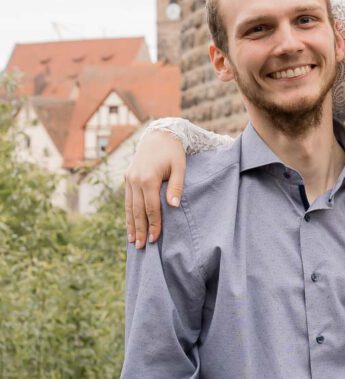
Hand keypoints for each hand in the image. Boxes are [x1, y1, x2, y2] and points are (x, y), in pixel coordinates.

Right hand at [124, 130, 185, 248]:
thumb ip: (177, 186)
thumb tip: (173, 206)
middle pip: (137, 211)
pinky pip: (127, 200)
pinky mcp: (127, 178)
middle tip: (141, 247)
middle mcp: (135, 180)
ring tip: (133, 241)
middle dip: (140, 230)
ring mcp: (129, 179)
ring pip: (129, 207)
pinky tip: (129, 225)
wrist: (159, 135)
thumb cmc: (173, 152)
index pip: (151, 208)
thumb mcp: (180, 166)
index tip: (156, 239)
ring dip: (131, 225)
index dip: (154, 225)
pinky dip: (128, 213)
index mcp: (148, 178)